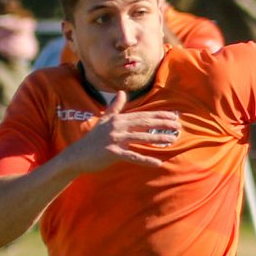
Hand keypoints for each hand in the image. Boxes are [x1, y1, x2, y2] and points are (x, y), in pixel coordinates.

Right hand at [65, 92, 179, 171]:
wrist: (77, 155)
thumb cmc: (93, 139)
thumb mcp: (104, 121)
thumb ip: (115, 107)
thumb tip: (122, 92)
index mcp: (118, 119)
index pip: (142, 115)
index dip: (159, 115)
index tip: (173, 116)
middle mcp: (117, 127)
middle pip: (144, 123)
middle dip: (162, 123)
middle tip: (178, 125)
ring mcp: (115, 139)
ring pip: (140, 138)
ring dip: (157, 139)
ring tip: (172, 140)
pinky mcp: (112, 153)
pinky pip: (132, 156)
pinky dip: (145, 160)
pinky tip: (158, 163)